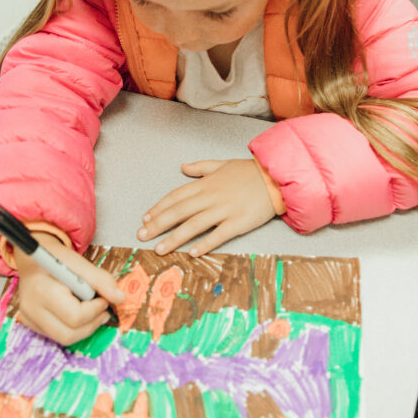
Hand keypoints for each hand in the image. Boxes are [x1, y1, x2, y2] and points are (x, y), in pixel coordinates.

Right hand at [11, 234, 125, 345]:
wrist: (32, 258)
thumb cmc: (55, 258)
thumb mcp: (79, 261)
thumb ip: (100, 279)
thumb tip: (120, 298)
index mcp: (41, 290)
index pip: (75, 316)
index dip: (96, 309)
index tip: (104, 298)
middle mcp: (30, 309)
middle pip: (69, 334)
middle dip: (92, 324)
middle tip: (103, 309)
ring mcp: (28, 319)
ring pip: (64, 338)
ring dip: (85, 328)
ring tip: (93, 310)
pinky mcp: (30, 324)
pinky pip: (58, 335)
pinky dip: (74, 327)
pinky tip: (78, 311)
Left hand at [138, 159, 277, 256]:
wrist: (276, 178)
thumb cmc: (249, 172)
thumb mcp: (223, 164)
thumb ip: (201, 167)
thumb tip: (182, 167)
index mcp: (206, 184)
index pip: (176, 196)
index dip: (160, 207)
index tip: (146, 218)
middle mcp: (211, 197)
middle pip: (179, 211)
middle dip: (158, 224)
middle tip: (142, 235)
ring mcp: (224, 210)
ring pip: (194, 225)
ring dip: (174, 238)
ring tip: (159, 249)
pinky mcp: (238, 222)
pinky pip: (218, 235)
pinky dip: (204, 244)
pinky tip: (192, 253)